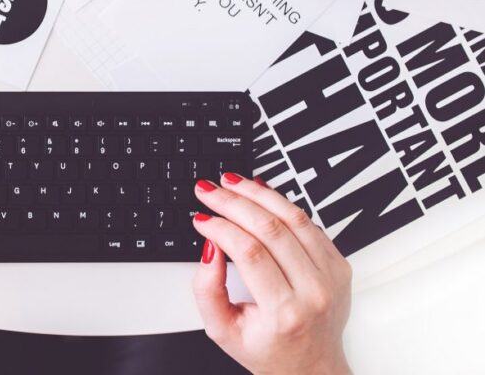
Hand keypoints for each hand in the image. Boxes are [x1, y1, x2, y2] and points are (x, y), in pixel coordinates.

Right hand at [192, 173, 351, 374]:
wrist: (312, 367)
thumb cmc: (268, 350)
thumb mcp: (222, 330)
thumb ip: (207, 290)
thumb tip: (210, 247)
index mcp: (285, 313)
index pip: (249, 253)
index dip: (220, 228)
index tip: (201, 218)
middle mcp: (314, 292)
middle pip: (271, 229)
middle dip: (233, 202)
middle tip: (209, 190)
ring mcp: (331, 276)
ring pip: (293, 217)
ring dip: (257, 193)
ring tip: (231, 182)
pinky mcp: (339, 264)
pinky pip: (308, 222)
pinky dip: (281, 203)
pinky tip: (259, 192)